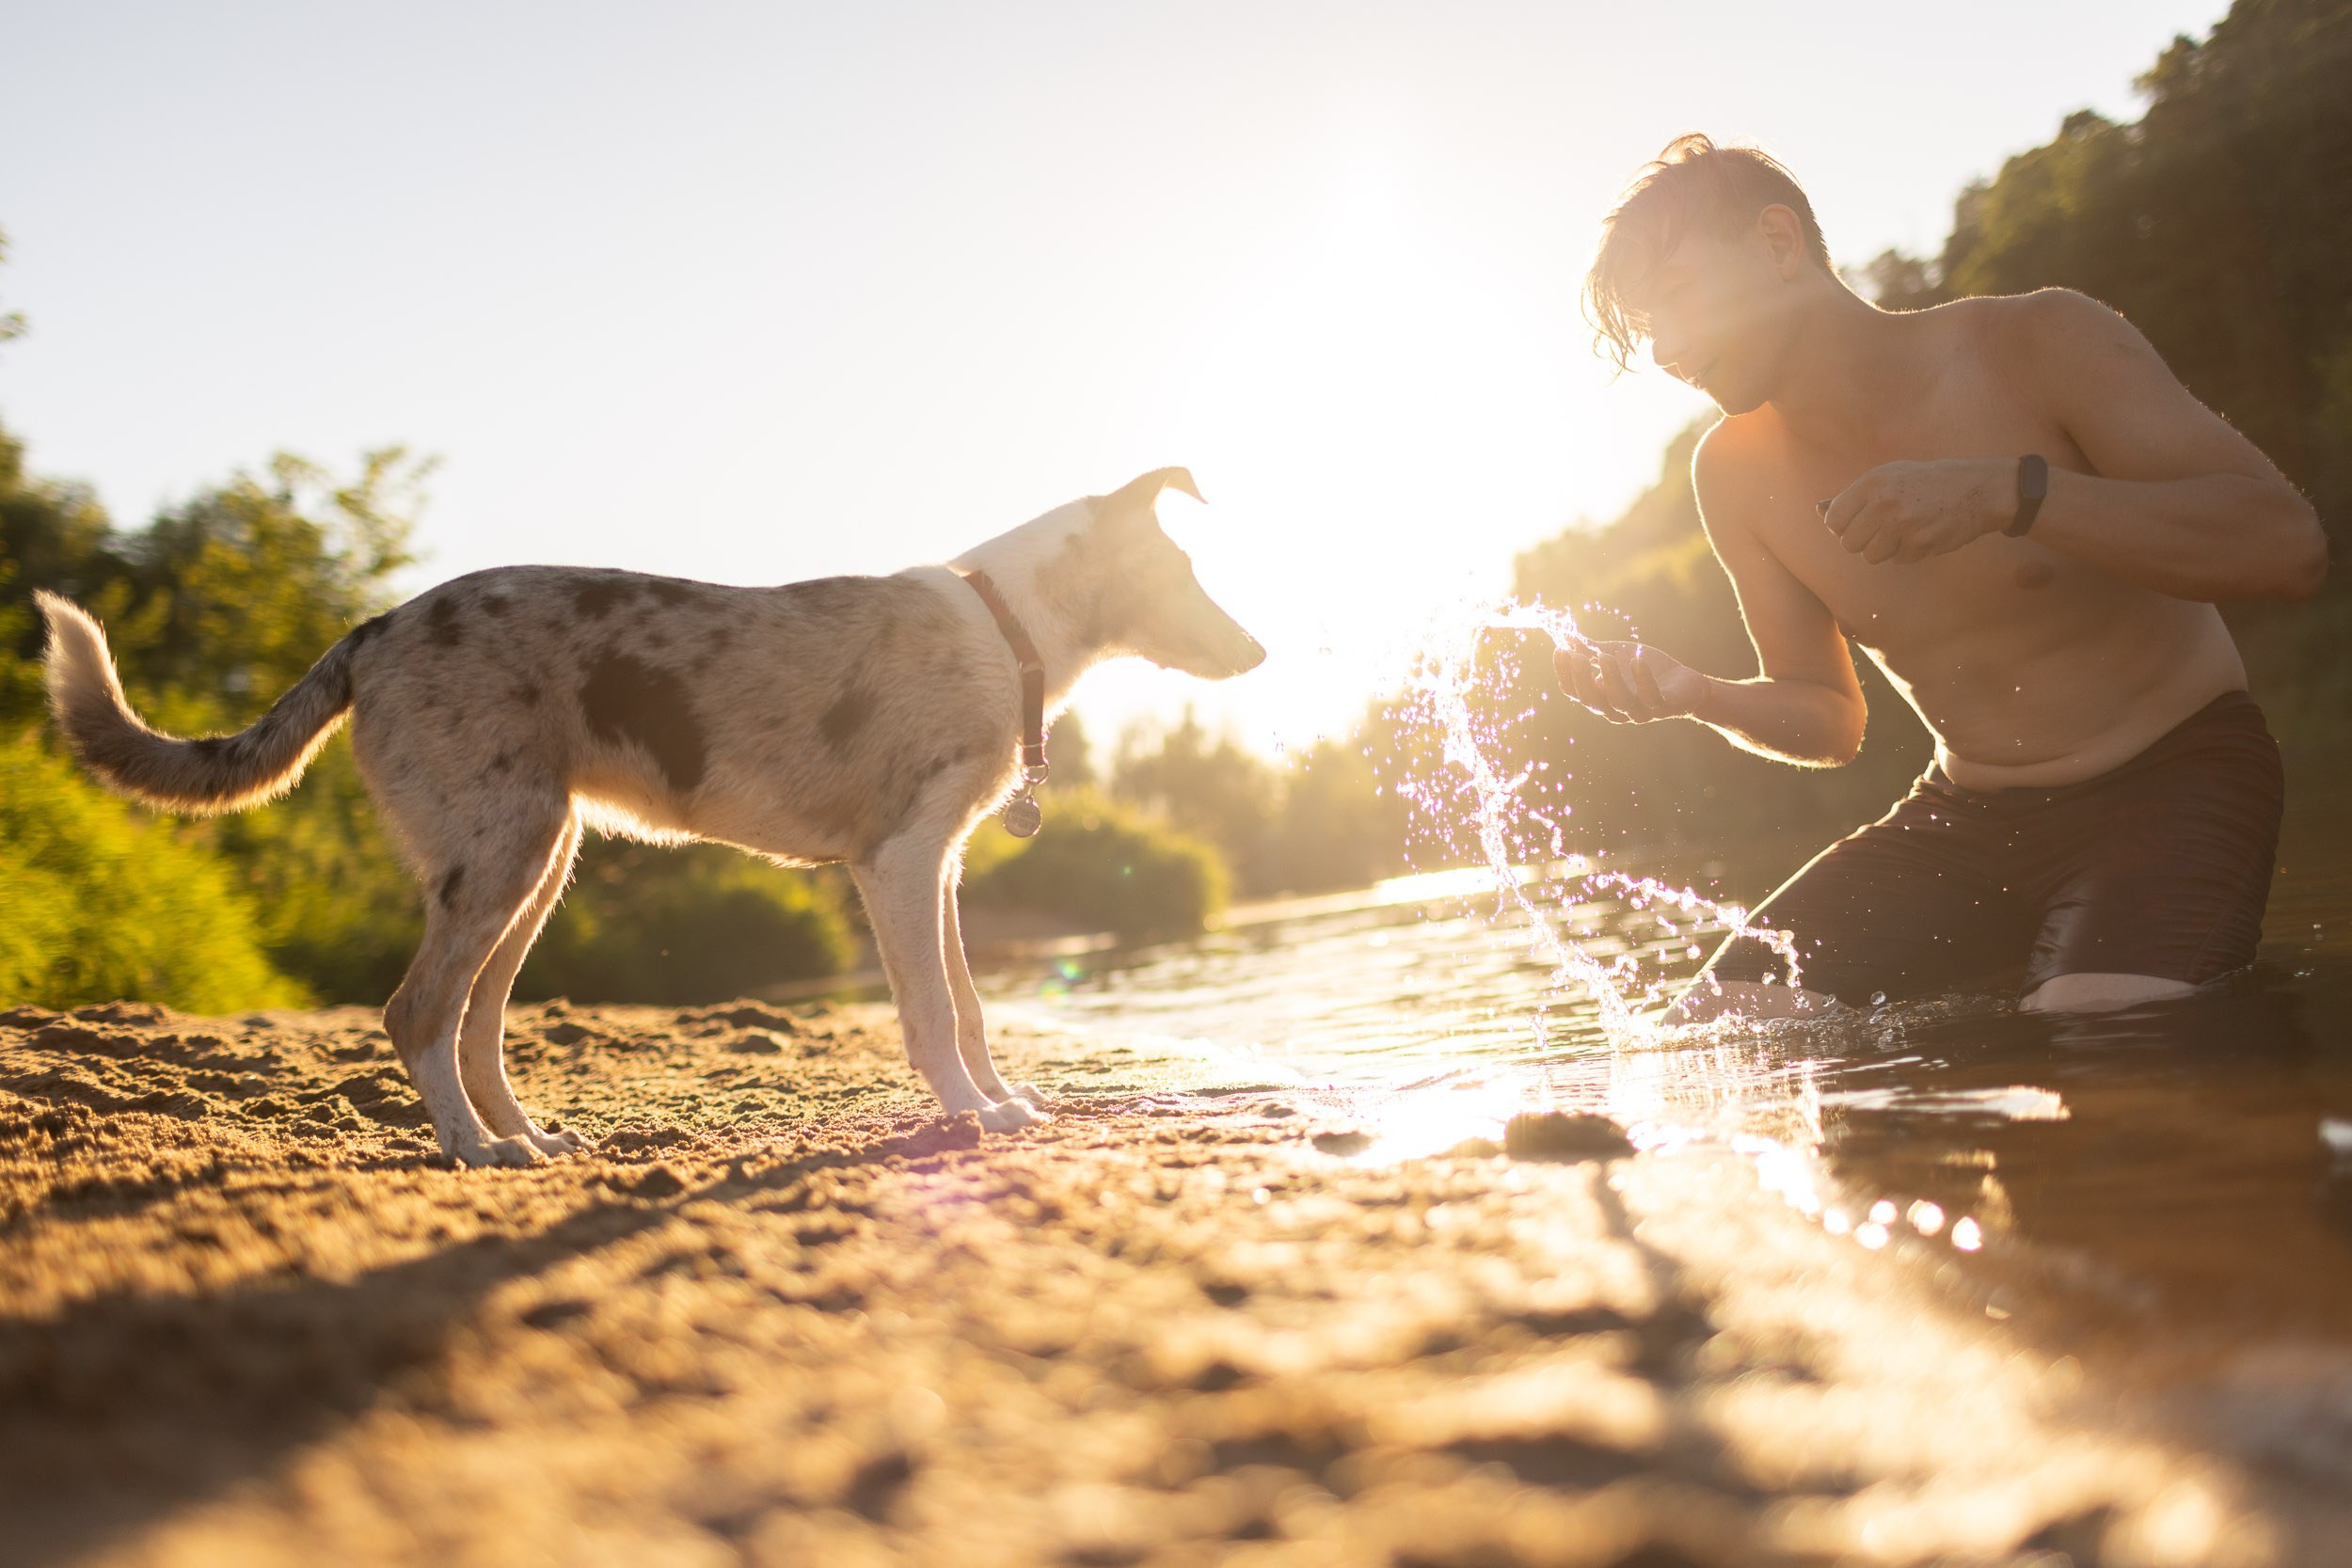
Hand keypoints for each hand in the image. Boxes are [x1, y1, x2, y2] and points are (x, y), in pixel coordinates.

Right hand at [1553, 638, 1706, 723]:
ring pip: (1619, 702)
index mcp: (1601, 697)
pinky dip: (1643, 681)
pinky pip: (1651, 699)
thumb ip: (1591, 650)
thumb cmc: (1645, 669)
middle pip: (1592, 701)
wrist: (1685, 683)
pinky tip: (1637, 662)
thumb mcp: (1615, 655)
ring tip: (1605, 657)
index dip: (1564, 673)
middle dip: (1581, 680)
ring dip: (1610, 680)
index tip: (1560, 650)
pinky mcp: (1663, 707)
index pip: (1574, 691)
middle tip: (1578, 656)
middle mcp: (1616, 709)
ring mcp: (1639, 711)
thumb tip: (1565, 635)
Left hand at [1820, 457, 2009, 564]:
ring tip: (1904, 530)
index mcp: (1871, 483)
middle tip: (1884, 529)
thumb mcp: (1888, 478)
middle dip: (1864, 541)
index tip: (1859, 524)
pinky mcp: (1919, 543)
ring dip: (1885, 549)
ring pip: (1871, 556)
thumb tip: (1818, 510)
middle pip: (1849, 543)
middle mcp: (1883, 503)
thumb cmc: (1926, 482)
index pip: (1833, 520)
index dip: (1843, 527)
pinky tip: (1923, 534)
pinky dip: (1909, 552)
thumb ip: (1852, 496)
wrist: (1977, 488)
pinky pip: (1898, 560)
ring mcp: (1901, 525)